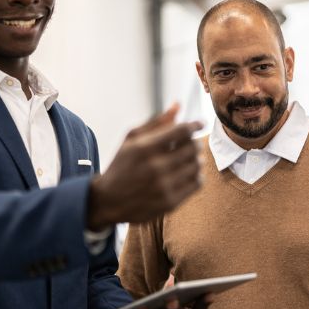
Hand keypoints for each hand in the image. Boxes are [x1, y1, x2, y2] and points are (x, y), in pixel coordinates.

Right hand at [87, 104, 202, 229]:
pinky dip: (197, 175)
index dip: (195, 124)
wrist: (109, 201)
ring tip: (190, 157)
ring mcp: (164, 186)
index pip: (182, 131)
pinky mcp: (170, 202)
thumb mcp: (131, 140)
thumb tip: (178, 105)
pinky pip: (196, 184)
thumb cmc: (121, 166)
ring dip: (197, 158)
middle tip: (192, 142)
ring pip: (197, 166)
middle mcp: (155, 167)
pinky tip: (188, 173)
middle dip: (195, 142)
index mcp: (144, 148)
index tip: (199, 123)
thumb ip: (156, 122)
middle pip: (192, 148)